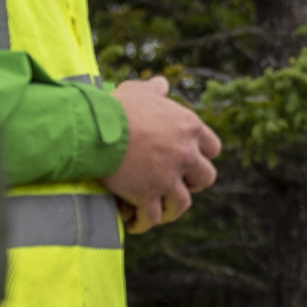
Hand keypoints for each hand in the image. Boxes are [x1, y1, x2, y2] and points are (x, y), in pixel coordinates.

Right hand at [103, 76, 222, 232]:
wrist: (93, 127)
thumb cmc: (115, 107)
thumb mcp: (138, 91)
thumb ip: (154, 90)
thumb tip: (162, 83)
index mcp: (189, 128)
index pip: (213, 148)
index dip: (202, 157)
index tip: (189, 162)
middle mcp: (185, 154)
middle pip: (205, 178)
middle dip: (192, 184)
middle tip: (176, 186)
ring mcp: (168, 177)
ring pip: (181, 204)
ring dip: (170, 210)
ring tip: (157, 211)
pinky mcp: (147, 195)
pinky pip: (152, 218)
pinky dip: (143, 223)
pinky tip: (133, 223)